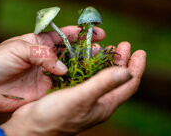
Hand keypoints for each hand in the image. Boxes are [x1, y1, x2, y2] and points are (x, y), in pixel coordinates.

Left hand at [0, 26, 104, 111]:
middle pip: (73, 53)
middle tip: (101, 50)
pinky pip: (64, 86)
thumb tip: (63, 68)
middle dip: (88, 50)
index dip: (81, 33)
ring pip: (72, 69)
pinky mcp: (46, 89)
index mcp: (41, 42)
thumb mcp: (19, 49)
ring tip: (100, 65)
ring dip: (85, 67)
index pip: (65, 35)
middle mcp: (47, 57)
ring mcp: (48, 74)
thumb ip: (42, 56)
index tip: (98, 32)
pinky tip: (88, 83)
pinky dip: (76, 84)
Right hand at [0, 42, 145, 135]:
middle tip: (122, 44)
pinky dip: (91, 66)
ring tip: (107, 48)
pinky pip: (88, 78)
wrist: (30, 128)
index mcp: (105, 105)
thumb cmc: (54, 116)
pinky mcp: (73, 95)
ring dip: (107, 62)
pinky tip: (86, 58)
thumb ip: (103, 84)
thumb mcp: (81, 98)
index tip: (140, 51)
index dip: (136, 68)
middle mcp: (98, 102)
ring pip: (102, 77)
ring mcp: (85, 99)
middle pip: (117, 79)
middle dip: (122, 61)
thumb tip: (127, 71)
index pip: (129, 85)